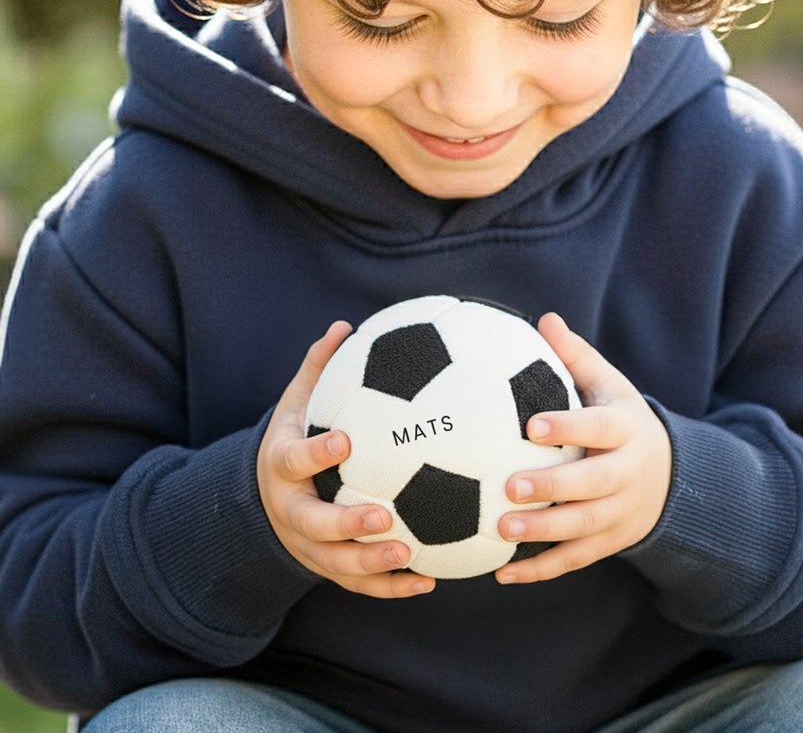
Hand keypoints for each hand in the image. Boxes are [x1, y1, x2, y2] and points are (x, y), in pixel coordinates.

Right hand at [257, 321, 435, 597]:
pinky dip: (391, 587)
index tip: (346, 440)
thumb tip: (342, 325)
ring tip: (411, 553)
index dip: (317, 453)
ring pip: (337, 564)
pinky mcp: (328, 569)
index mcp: (282, 466)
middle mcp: (292, 511)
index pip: (295, 460)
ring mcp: (309, 546)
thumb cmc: (292, 441)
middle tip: (384, 515)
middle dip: (346, 523)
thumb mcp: (294, 406)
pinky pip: (360, 586)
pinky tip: (428, 580)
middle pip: (314, 524)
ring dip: (373, 564)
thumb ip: (318, 370)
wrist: (264, 500)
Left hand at [496, 313, 671, 583]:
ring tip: (499, 530)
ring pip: (583, 528)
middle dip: (553, 487)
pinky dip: (539, 569)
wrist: (669, 477)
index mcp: (625, 431)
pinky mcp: (609, 543)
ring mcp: (620, 514)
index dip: (568, 427)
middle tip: (508, 485)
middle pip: (592, 484)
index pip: (599, 428)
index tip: (531, 425)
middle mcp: (627, 475)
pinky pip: (574, 560)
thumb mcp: (610, 386)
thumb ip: (576, 356)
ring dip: (542, 532)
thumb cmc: (620, 421)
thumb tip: (545, 318)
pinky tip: (500, 571)